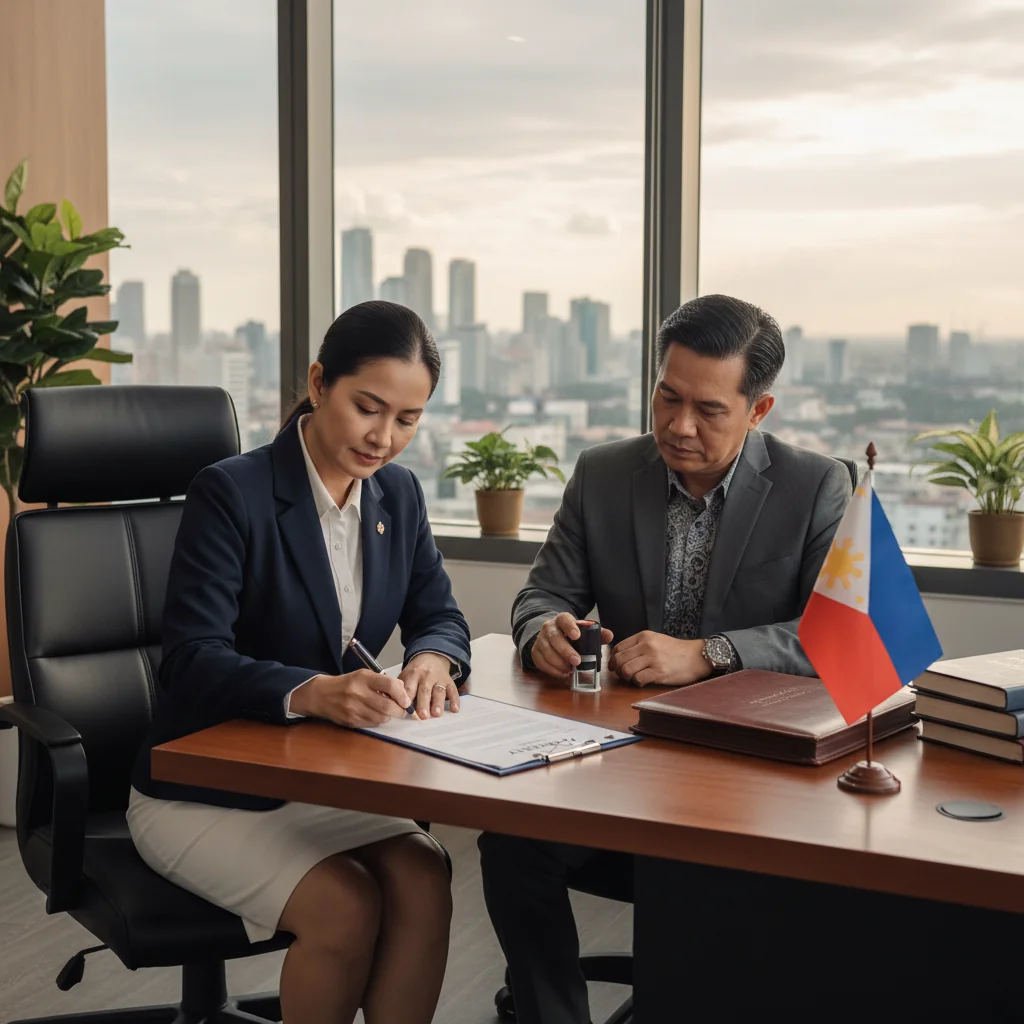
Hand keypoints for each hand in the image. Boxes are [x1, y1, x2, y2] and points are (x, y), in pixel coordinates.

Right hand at [288, 670, 410, 725]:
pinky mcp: (351, 721)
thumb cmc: (347, 684)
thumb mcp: (364, 675)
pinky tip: (373, 713)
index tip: (406, 700)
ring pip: (382, 718)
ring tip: (385, 710)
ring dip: (388, 716)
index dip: (402, 695)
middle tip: (402, 709)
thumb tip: (403, 691)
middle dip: (399, 710)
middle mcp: (358, 693)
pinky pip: (372, 724)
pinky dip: (377, 720)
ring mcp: (353, 709)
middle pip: (388, 706)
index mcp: (363, 678)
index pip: (390, 685)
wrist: (323, 695)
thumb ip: (384, 681)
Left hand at [399, 652, 460, 718]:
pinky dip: (455, 700)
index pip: (409, 688)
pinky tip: (454, 709)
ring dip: (438, 703)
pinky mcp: (449, 681)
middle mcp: (426, 676)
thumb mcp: (405, 676)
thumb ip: (400, 690)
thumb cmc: (415, 672)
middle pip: (425, 690)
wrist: (430, 656)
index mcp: (412, 674)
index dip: (407, 699)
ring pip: (439, 691)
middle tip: (423, 716)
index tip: (406, 709)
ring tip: (436, 714)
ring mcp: (439, 678)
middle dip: (423, 703)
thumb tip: (394, 707)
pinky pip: (453, 690)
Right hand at [530, 612, 613, 677]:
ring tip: (570, 670)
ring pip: (546, 651)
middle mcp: (549, 628)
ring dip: (559, 663)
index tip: (577, 636)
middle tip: (577, 661)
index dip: (570, 627)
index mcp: (562, 620)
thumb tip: (609, 635)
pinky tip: (562, 673)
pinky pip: (540, 662)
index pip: (564, 619)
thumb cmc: (573, 635)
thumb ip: (598, 633)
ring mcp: (540, 639)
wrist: (553, 636)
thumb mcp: (585, 632)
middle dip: (565, 651)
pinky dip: (552, 670)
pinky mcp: (535, 652)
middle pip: (554, 638)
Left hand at [609, 632, 710, 686]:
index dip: (613, 659)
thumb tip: (619, 657)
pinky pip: (638, 680)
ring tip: (634, 678)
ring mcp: (652, 659)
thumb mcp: (655, 640)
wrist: (697, 656)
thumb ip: (639, 645)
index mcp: (643, 636)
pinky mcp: (659, 672)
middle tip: (623, 675)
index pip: (618, 648)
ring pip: (625, 670)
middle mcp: (646, 646)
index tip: (614, 666)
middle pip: (619, 660)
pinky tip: (644, 682)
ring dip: (627, 678)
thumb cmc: (675, 650)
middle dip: (618, 670)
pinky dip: (638, 683)